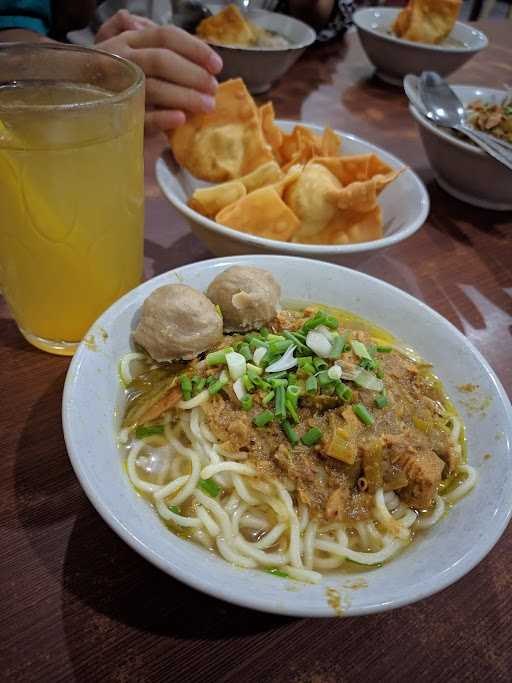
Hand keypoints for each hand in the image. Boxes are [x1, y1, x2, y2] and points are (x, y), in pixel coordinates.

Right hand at [95, 15, 222, 131]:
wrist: (77, 100)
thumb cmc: (113, 75)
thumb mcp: (127, 50)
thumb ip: (147, 40)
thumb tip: (143, 22)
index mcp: (130, 41)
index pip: (166, 36)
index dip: (195, 48)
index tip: (217, 65)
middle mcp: (124, 60)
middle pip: (162, 60)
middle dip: (193, 74)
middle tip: (213, 89)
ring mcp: (119, 88)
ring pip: (153, 88)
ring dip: (185, 96)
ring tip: (207, 106)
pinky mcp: (118, 116)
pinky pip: (142, 117)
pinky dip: (162, 118)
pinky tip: (181, 119)